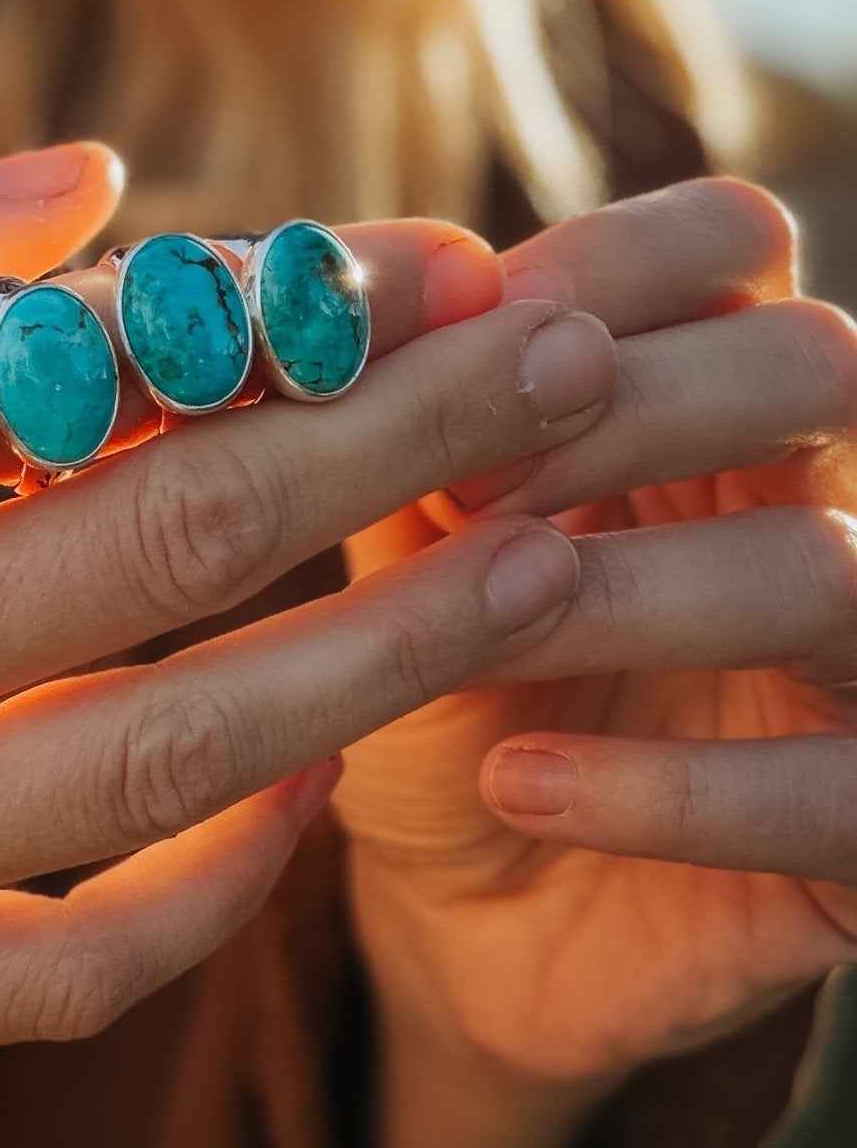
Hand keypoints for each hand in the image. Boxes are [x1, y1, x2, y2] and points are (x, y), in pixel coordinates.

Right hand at [0, 142, 618, 1056]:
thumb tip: (102, 189)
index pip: (67, 371)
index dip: (274, 307)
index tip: (422, 267)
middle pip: (160, 548)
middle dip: (399, 441)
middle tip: (571, 373)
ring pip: (148, 767)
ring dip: (370, 655)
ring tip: (530, 564)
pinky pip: (44, 974)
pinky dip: (200, 898)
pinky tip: (304, 801)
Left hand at [336, 178, 856, 1147]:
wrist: (463, 908)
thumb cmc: (431, 680)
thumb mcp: (398, 534)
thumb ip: (395, 410)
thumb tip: (340, 278)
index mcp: (710, 388)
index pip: (734, 240)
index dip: (608, 259)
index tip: (464, 333)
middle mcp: (823, 494)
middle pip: (814, 364)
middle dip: (626, 406)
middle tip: (465, 486)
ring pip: (827, 570)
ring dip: (623, 592)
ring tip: (468, 633)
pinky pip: (837, 795)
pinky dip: (669, 791)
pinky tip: (518, 782)